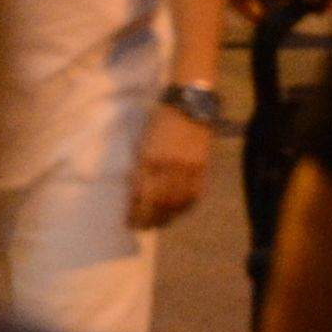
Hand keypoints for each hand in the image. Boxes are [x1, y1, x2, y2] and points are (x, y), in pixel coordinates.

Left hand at [129, 103, 214, 229]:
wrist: (190, 104)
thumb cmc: (161, 120)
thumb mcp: (144, 142)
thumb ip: (140, 167)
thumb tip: (136, 194)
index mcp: (150, 158)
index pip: (140, 195)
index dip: (134, 213)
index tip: (129, 221)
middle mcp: (169, 166)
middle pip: (158, 204)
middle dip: (148, 220)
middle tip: (141, 227)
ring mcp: (188, 168)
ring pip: (177, 204)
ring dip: (166, 218)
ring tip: (158, 223)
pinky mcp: (202, 168)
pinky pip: (194, 196)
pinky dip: (184, 208)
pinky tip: (177, 211)